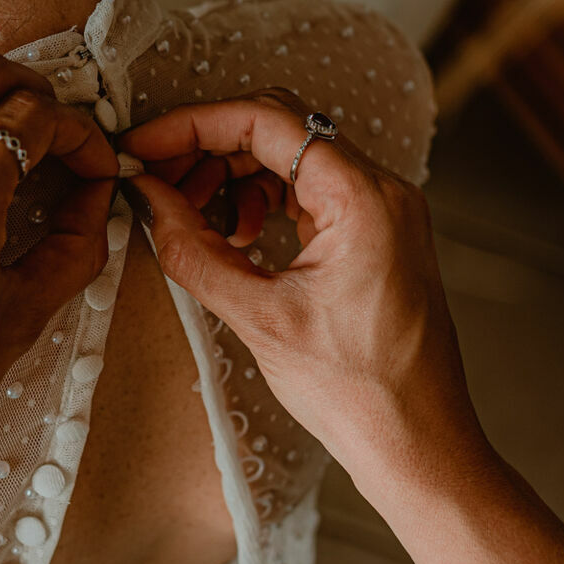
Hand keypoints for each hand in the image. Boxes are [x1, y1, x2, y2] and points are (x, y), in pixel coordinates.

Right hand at [121, 89, 488, 496]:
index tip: (146, 148)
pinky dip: (263, 198)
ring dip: (233, 174)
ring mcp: (382, 209)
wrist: (418, 444)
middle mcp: (381, 190)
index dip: (194, 125)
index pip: (266, 120)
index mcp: (362, 198)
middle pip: (280, 126)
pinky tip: (234, 237)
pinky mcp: (375, 232)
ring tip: (194, 220)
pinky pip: (310, 188)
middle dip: (210, 146)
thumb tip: (149, 199)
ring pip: (293, 154)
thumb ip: (194, 250)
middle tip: (158, 182)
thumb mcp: (259, 319)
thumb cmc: (359, 393)